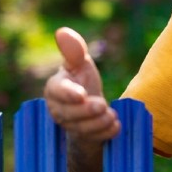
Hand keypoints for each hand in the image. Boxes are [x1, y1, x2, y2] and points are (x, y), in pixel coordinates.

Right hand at [43, 27, 119, 143]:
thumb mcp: (80, 64)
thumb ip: (74, 51)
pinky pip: (93, 140)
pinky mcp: (84, 138)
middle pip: (68, 114)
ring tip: (111, 114)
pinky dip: (106, 133)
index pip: (57, 91)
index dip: (68, 94)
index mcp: (55, 88)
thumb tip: (62, 31)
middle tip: (102, 105)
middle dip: (87, 111)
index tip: (82, 94)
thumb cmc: (82, 81)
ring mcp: (70, 126)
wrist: (91, 108)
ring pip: (81, 129)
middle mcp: (58, 109)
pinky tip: (115, 126)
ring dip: (98, 122)